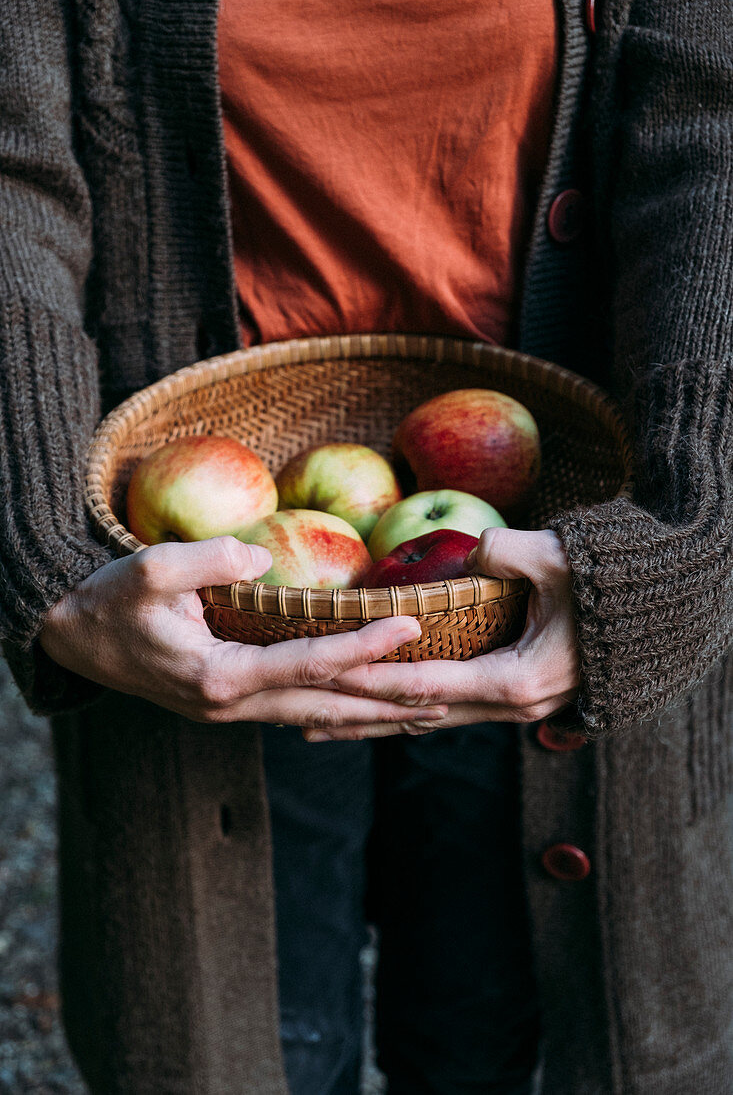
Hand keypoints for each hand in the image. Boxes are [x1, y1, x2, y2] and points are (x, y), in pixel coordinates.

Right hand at [39, 537, 446, 729]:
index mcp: (219, 676)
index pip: (308, 663)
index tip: (411, 627)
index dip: (362, 647)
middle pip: (326, 706)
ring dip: (372, 714)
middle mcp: (233, 705)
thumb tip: (263, 557)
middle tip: (448, 693)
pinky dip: (339, 709)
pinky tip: (367, 707)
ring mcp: (232, 711)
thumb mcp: (148, 570)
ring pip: (317, 715)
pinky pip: (297, 709)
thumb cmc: (109, 603)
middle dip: (388, 701)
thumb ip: (207, 558)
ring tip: (426, 711)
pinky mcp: (232, 702)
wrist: (73, 640)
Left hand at [309, 527, 579, 740]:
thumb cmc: (605, 585)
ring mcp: (513, 709)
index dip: (370, 681)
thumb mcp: (554, 558)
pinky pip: (450, 708)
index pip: (424, 685)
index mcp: (513, 681)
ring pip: (430, 720)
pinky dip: (408, 711)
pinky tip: (379, 712)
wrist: (653, 613)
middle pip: (417, 716)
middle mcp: (510, 706)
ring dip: (376, 724)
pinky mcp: (512, 696)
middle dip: (358, 717)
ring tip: (322, 728)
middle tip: (299, 719)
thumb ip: (504, 551)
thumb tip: (471, 553)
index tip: (323, 678)